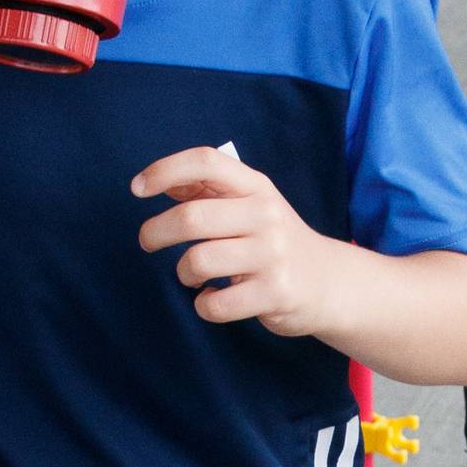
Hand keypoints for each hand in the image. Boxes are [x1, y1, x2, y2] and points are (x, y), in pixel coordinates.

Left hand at [133, 147, 353, 335]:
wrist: (329, 282)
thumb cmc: (273, 241)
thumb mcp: (249, 205)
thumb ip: (206, 191)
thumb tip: (156, 181)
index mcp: (256, 186)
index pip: (207, 162)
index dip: (165, 170)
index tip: (137, 189)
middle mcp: (266, 215)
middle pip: (192, 217)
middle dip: (156, 232)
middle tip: (148, 242)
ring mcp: (273, 255)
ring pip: (198, 261)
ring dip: (183, 273)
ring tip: (192, 275)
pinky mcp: (276, 293)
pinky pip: (215, 303)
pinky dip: (203, 305)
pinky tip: (213, 298)